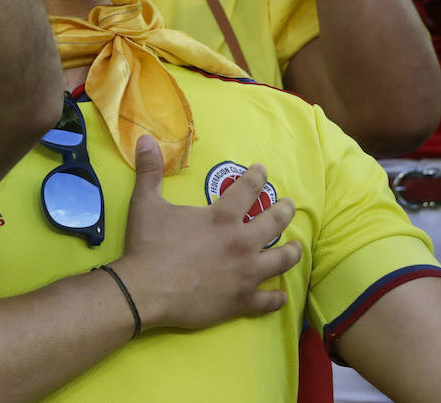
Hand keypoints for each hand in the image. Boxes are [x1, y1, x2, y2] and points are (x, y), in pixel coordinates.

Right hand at [110, 136, 301, 331]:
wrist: (144, 292)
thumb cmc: (147, 246)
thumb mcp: (145, 202)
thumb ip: (149, 170)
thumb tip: (144, 139)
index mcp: (222, 217)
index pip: (249, 189)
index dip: (257, 176)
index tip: (262, 171)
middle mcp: (241, 242)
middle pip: (275, 222)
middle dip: (284, 211)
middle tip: (289, 205)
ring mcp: (245, 274)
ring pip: (281, 260)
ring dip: (291, 252)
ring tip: (296, 247)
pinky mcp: (241, 301)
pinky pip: (267, 301)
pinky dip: (276, 298)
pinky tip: (281, 296)